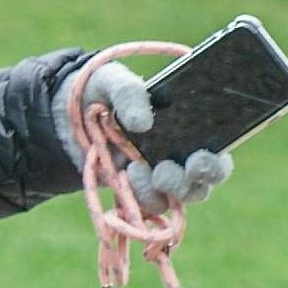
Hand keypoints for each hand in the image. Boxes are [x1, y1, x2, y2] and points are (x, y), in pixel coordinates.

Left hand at [65, 59, 236, 211]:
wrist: (68, 116)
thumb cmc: (103, 92)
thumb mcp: (113, 81)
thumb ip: (129, 93)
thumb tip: (142, 123)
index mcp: (190, 125)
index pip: (219, 150)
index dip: (216, 163)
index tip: (197, 160)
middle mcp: (182, 155)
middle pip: (204, 182)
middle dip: (191, 183)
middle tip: (163, 172)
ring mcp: (161, 176)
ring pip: (178, 198)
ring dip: (159, 190)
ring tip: (134, 168)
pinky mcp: (138, 191)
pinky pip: (150, 206)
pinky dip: (139, 196)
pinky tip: (124, 175)